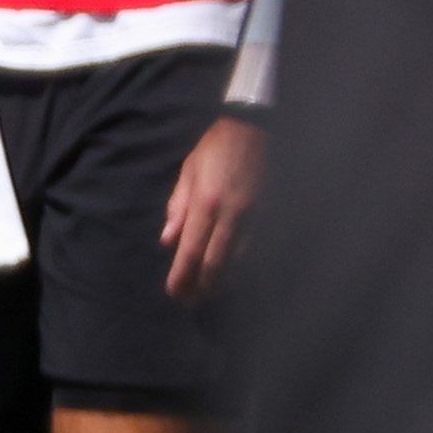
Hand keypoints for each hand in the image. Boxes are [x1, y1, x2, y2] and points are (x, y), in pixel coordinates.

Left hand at [161, 114, 263, 300]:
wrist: (252, 130)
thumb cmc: (213, 149)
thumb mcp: (187, 172)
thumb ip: (177, 208)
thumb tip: (168, 241)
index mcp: (206, 203)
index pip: (192, 249)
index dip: (183, 275)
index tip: (174, 293)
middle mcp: (230, 214)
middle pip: (215, 262)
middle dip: (202, 285)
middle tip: (190, 301)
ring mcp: (251, 216)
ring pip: (235, 259)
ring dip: (220, 279)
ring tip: (207, 293)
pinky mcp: (264, 214)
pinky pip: (249, 247)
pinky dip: (237, 265)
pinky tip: (229, 273)